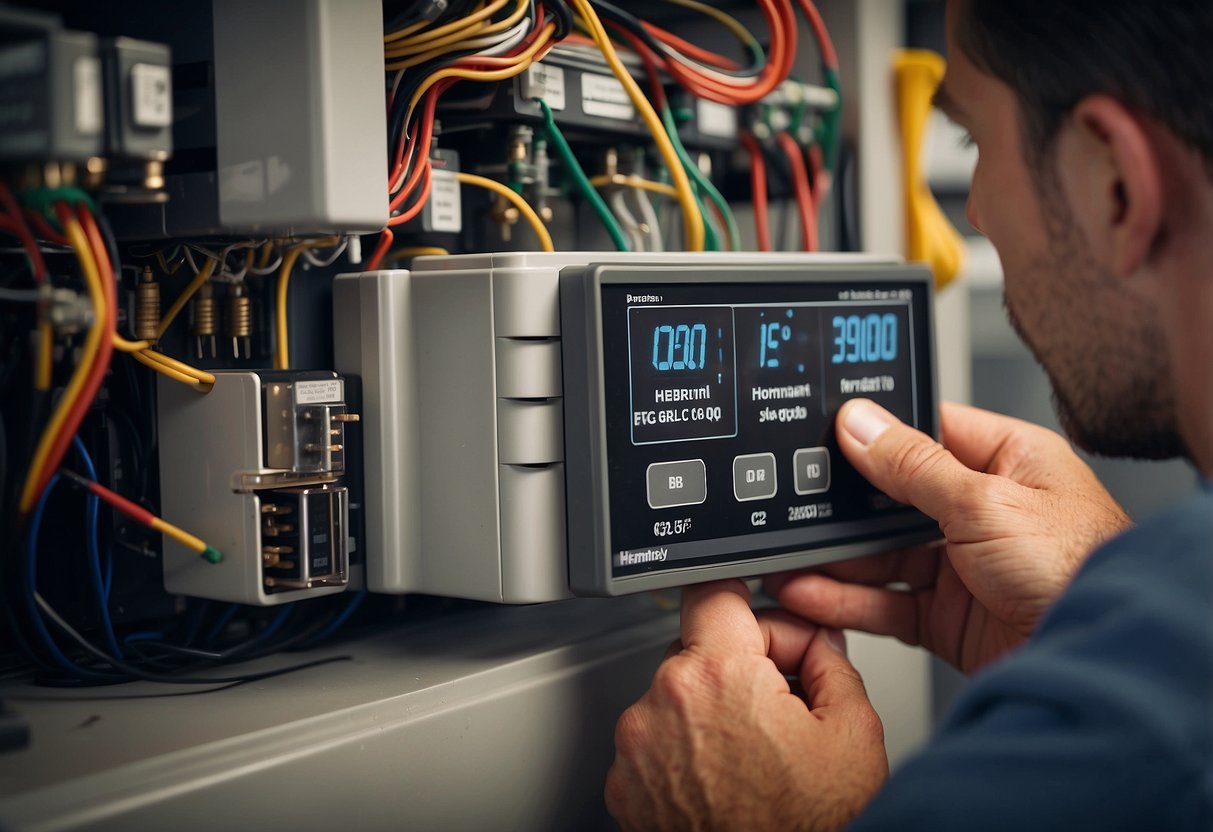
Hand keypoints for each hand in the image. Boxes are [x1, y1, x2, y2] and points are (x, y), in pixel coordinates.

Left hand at [605, 580, 887, 831]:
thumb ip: (832, 663)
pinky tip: (724, 781)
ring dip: (708, 712)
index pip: (714, 592)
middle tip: (779, 708)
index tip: (757, 618)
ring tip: (754, 758)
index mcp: (718, 675)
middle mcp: (662, 702)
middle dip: (738, 667)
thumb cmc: (810, 830)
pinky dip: (683, 754)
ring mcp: (636, 747)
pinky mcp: (624, 786)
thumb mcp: (853, 733)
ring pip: (675, 697)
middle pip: (698, 649)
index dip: (746, 603)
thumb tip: (816, 640)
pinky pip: (655, 744)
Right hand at [768, 400, 1129, 674]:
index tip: (821, 436)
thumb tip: (861, 423)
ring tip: (784, 556)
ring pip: (880, 555)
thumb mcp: (985, 500)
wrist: (1099, 658)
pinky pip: (883, 602)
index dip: (873, 435)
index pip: (925, 434)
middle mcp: (981, 510)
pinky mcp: (946, 617)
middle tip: (789, 503)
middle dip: (840, 507)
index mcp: (1005, 462)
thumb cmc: (1079, 567)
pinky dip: (843, 601)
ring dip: (832, 558)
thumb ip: (913, 465)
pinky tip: (809, 592)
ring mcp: (962, 566)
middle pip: (891, 500)